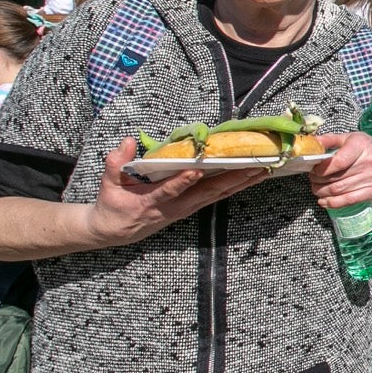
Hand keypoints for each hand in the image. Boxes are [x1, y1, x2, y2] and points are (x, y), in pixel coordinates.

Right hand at [87, 137, 265, 247]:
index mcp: (152, 202)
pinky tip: (251, 178)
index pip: (169, 191)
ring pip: (217, 195)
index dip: (182, 182)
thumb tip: (127, 141)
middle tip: (254, 166)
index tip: (195, 170)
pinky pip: (216, 196)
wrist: (115, 231)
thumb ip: (115, 164)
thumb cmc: (112, 205)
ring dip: (240, 182)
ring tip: (262, 170)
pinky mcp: (192, 207)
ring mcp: (186, 209)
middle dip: (231, 179)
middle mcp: (175, 207)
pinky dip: (235, 186)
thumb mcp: (108, 185)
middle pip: (206, 193)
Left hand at [307, 131, 371, 209]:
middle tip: (312, 178)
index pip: (338, 161)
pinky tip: (324, 200)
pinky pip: (348, 200)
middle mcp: (370, 162)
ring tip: (317, 188)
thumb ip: (330, 140)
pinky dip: (332, 203)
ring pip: (338, 190)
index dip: (321, 168)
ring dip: (322, 191)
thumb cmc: (367, 150)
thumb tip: (312, 143)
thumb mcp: (351, 138)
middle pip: (335, 178)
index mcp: (362, 145)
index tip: (313, 169)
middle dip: (317, 180)